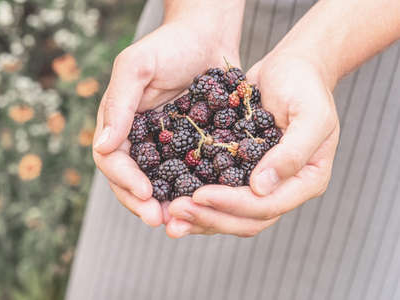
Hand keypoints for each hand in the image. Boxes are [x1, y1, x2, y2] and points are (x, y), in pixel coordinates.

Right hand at [92, 6, 243, 226]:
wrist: (207, 37)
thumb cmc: (169, 45)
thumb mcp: (137, 66)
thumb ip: (118, 104)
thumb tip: (102, 146)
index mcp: (120, 123)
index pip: (112, 159)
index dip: (125, 179)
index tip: (145, 193)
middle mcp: (139, 139)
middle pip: (131, 180)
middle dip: (141, 202)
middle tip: (159, 220)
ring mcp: (164, 146)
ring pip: (157, 184)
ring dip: (164, 205)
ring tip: (178, 222)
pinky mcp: (190, 147)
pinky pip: (185, 175)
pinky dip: (188, 192)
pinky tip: (200, 204)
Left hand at [166, 51, 339, 237]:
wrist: (290, 69)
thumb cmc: (305, 86)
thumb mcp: (311, 115)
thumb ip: (293, 152)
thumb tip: (260, 188)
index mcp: (305, 181)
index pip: (267, 206)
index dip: (233, 204)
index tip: (200, 195)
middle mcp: (281, 188)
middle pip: (245, 219)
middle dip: (210, 217)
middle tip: (175, 212)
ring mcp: (258, 182)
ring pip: (229, 213)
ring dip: (199, 216)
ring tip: (168, 215)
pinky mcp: (238, 170)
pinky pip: (217, 192)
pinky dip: (196, 199)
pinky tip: (170, 198)